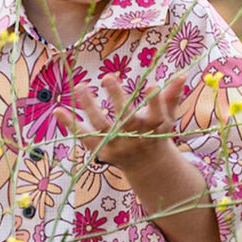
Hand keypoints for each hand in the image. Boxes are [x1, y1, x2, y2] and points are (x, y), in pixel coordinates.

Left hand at [60, 73, 184, 169]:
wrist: (147, 166)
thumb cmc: (156, 133)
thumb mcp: (167, 117)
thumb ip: (172, 97)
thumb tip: (183, 75)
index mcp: (154, 128)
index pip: (156, 114)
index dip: (155, 102)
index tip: (152, 85)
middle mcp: (135, 138)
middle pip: (126, 119)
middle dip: (117, 98)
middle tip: (107, 77)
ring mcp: (117, 145)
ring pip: (102, 126)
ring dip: (90, 107)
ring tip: (81, 87)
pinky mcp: (102, 151)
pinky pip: (85, 136)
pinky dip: (70, 125)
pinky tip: (57, 110)